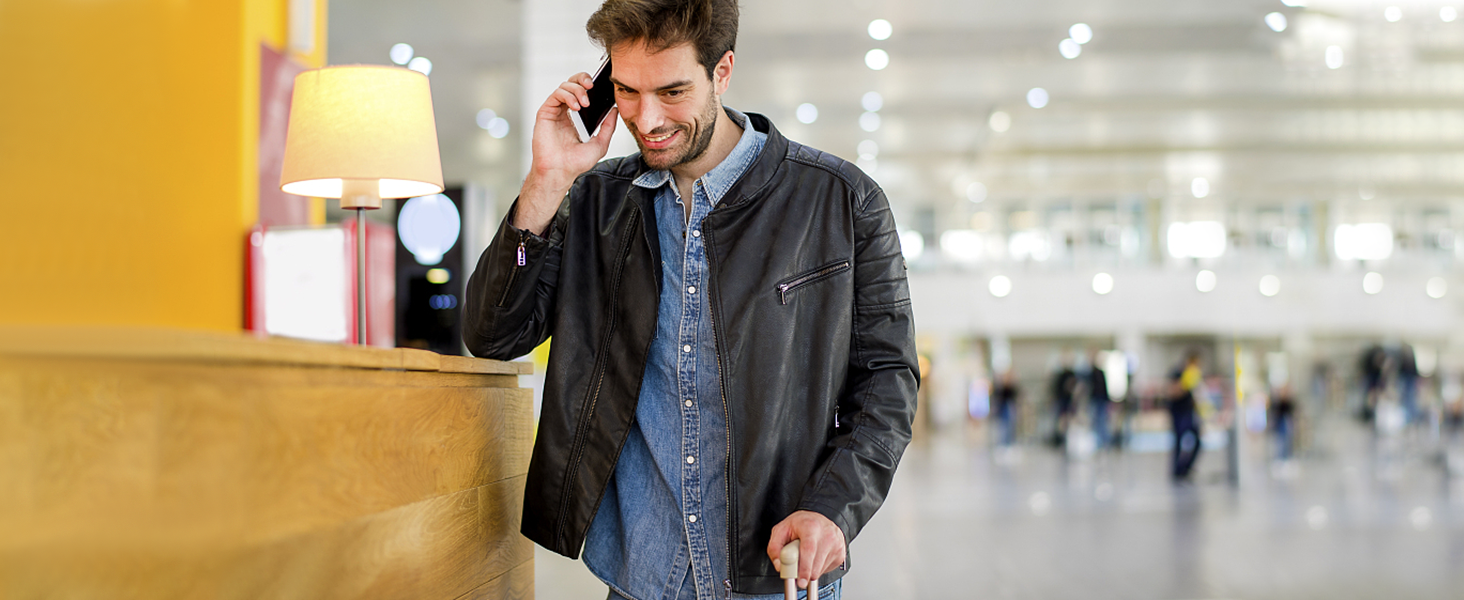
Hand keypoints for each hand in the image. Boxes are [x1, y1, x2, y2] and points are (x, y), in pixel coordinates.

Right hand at [514, 73, 619, 234]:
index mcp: (576, 117)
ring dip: (577, 90)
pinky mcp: (545, 113)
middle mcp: (564, 112)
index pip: (582, 92)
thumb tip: (614, 110)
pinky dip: (567, 96)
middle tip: (592, 87)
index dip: (590, 86)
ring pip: (564, 86)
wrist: (560, 171)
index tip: (600, 88)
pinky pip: (556, 95)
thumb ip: (608, 127)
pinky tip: (576, 107)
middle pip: (572, 83)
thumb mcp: (600, 144)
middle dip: (582, 79)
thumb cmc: (575, 163)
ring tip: (585, 103)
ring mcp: (555, 112)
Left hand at [766, 510, 844, 589]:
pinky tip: (815, 556)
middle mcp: (827, 534)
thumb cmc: (800, 525)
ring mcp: (836, 544)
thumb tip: (779, 566)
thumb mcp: (780, 530)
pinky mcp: (840, 553)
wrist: (818, 519)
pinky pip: (826, 570)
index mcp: (811, 526)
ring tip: (806, 554)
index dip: (804, 568)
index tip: (801, 581)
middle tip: (795, 568)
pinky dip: (817, 568)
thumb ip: (774, 548)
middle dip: (803, 572)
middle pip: (815, 564)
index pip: (809, 550)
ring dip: (810, 569)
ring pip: (820, 570)